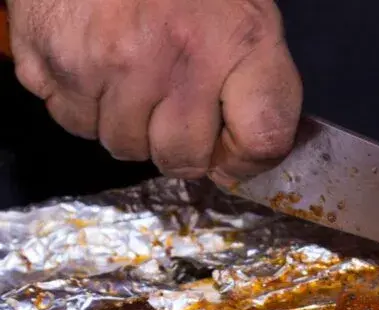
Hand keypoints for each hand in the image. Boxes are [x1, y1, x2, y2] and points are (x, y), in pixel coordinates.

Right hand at [6, 0, 300, 181]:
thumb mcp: (244, 13)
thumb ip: (255, 81)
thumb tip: (237, 159)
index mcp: (237, 40)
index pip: (262, 139)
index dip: (247, 159)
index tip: (232, 152)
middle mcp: (172, 57)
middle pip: (180, 158)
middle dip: (179, 146)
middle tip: (172, 105)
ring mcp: (105, 63)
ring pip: (120, 145)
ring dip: (126, 124)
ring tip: (130, 72)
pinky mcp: (50, 60)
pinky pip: (70, 119)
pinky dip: (82, 102)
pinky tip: (93, 61)